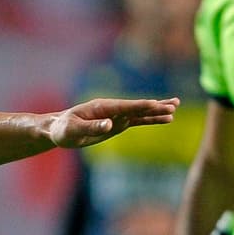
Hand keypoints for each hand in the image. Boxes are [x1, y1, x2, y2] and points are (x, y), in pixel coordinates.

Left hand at [48, 97, 179, 149]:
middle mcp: (112, 110)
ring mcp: (116, 116)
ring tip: (174, 108)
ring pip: (140, 114)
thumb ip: (92, 127)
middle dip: (154, 106)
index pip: (124, 107)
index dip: (140, 106)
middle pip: (136, 108)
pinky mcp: (117, 125)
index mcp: (102, 107)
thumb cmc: (63, 129)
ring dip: (156, 112)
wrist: (59, 130)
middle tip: (174, 104)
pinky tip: (164, 119)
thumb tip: (110, 124)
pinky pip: (136, 121)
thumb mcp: (74, 130)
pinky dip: (150, 120)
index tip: (155, 104)